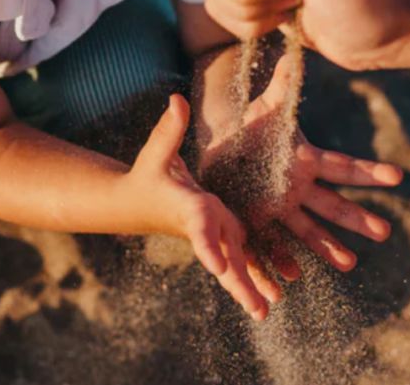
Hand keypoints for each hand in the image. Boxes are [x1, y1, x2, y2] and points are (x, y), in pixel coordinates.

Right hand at [123, 94, 281, 319]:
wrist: (135, 202)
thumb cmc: (147, 174)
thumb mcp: (157, 151)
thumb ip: (168, 129)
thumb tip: (175, 99)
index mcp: (189, 207)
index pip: (200, 228)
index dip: (209, 246)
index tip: (218, 267)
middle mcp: (204, 226)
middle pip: (223, 258)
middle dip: (239, 282)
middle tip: (258, 309)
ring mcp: (213, 234)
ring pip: (234, 264)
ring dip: (250, 286)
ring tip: (267, 310)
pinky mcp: (221, 235)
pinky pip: (239, 260)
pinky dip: (253, 277)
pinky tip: (274, 294)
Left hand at [200, 54, 403, 276]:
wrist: (220, 152)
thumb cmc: (249, 129)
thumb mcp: (265, 109)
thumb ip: (283, 87)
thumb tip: (296, 52)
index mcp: (305, 161)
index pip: (342, 167)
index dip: (369, 172)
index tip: (397, 177)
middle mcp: (299, 189)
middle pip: (333, 205)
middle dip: (357, 219)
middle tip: (384, 232)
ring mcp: (280, 209)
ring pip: (308, 231)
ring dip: (328, 247)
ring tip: (349, 264)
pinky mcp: (257, 223)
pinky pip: (272, 245)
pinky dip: (281, 260)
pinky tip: (292, 276)